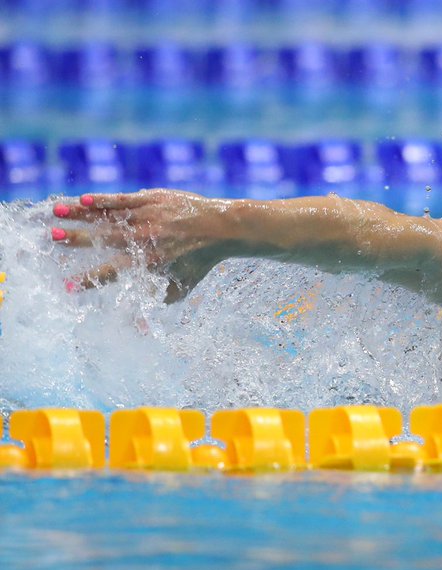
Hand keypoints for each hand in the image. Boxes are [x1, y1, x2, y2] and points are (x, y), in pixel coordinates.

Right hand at [51, 189, 233, 301]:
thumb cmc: (198, 262)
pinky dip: (103, 200)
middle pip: (105, 239)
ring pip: (109, 215)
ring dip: (81, 214)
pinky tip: (82, 199)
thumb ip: (156, 304)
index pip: (113, 272)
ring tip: (55, 211)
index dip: (89, 280)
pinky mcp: (153, 198)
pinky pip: (124, 199)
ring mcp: (149, 216)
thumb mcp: (181, 288)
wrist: (222, 229)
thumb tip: (138, 330)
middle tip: (51, 238)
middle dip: (77, 239)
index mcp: (150, 262)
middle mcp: (147, 239)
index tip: (66, 287)